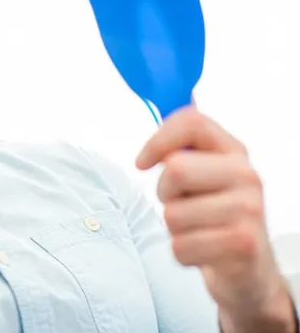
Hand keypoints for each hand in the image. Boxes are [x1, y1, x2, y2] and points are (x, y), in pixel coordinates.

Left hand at [136, 107, 296, 331]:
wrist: (249, 269)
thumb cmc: (212, 216)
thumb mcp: (201, 177)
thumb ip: (179, 150)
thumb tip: (157, 131)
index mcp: (233, 151)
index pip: (192, 122)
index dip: (157, 139)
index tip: (142, 163)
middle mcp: (247, 175)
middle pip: (175, 169)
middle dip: (164, 192)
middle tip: (180, 204)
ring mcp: (249, 210)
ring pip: (173, 214)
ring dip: (174, 228)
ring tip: (196, 229)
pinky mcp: (243, 244)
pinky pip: (181, 246)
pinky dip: (182, 252)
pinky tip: (203, 252)